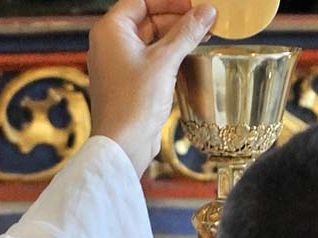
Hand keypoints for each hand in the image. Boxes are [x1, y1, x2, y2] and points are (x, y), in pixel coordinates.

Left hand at [88, 0, 216, 176]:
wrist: (123, 143)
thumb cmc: (133, 102)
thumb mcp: (165, 61)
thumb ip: (187, 33)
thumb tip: (206, 12)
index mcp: (110, 30)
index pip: (141, 1)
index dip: (170, 1)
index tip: (194, 5)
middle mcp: (110, 44)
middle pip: (147, 19)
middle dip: (177, 19)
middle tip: (205, 21)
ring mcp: (118, 63)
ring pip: (150, 40)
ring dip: (175, 38)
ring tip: (203, 37)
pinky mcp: (128, 81)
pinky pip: (150, 59)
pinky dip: (169, 55)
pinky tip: (189, 56)